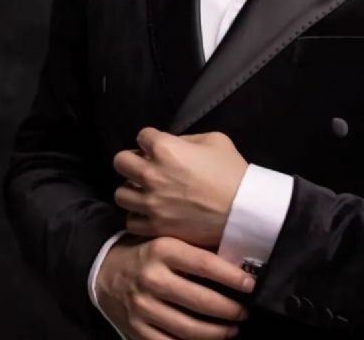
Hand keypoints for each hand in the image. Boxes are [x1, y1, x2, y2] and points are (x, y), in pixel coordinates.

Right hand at [95, 234, 254, 339]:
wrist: (105, 271)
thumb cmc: (147, 253)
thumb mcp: (167, 240)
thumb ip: (195, 249)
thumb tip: (235, 261)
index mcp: (162, 249)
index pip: (205, 264)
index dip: (232, 277)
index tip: (251, 284)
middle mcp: (152, 278)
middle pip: (200, 301)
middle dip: (230, 310)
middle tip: (244, 311)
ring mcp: (142, 307)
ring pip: (188, 328)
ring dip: (217, 332)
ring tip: (232, 329)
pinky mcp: (135, 329)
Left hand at [113, 129, 248, 247]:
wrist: (243, 210)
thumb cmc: (231, 171)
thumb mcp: (214, 140)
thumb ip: (186, 140)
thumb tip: (172, 145)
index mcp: (164, 148)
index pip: (141, 136)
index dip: (151, 140)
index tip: (159, 147)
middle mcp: (151, 174)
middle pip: (120, 162)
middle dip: (132, 161)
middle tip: (146, 168)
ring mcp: (150, 203)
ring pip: (120, 193)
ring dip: (133, 190)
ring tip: (147, 192)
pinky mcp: (155, 226)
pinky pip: (130, 220)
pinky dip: (138, 216)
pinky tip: (151, 213)